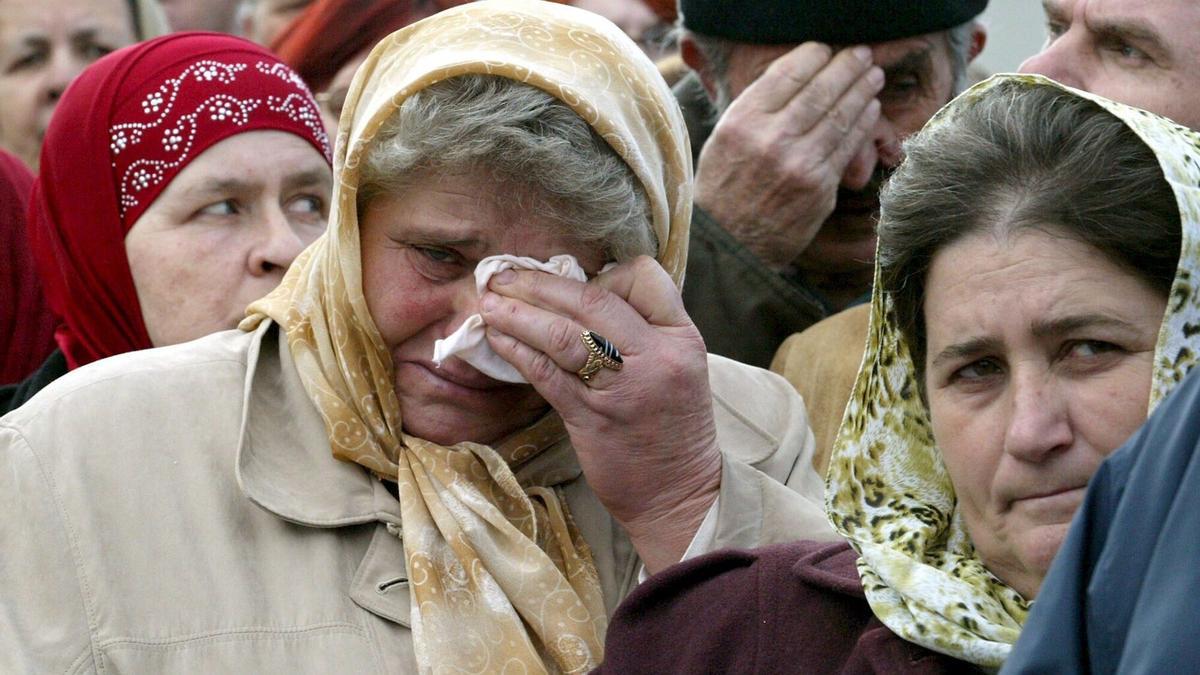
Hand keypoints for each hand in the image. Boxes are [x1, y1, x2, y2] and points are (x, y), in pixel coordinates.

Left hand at [479, 256, 721, 572]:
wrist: (680, 496)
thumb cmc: (672, 431)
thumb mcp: (677, 369)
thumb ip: (642, 333)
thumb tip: (581, 300)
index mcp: (682, 338)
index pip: (644, 277)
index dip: (604, 273)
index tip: (575, 284)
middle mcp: (656, 356)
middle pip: (591, 299)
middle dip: (540, 283)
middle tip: (504, 275)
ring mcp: (624, 387)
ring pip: (562, 333)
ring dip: (517, 313)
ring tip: (488, 303)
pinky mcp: (592, 417)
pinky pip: (546, 373)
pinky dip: (518, 351)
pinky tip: (499, 341)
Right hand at [695, 42, 883, 268]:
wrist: (729, 245)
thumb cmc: (724, 191)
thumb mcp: (723, 141)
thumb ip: (755, 110)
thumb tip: (795, 77)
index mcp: (742, 122)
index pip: (786, 75)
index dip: (813, 56)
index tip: (826, 50)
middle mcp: (770, 139)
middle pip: (819, 90)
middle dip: (847, 67)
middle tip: (862, 55)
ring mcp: (798, 164)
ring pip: (840, 116)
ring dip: (862, 91)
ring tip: (873, 76)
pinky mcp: (819, 187)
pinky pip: (847, 146)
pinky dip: (863, 124)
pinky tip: (870, 110)